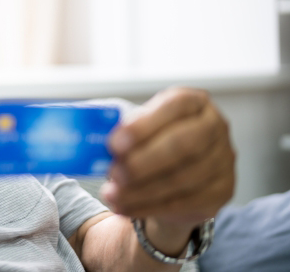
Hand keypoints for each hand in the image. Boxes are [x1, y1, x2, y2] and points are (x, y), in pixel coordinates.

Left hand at [101, 87, 235, 231]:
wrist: (173, 177)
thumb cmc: (148, 143)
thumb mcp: (134, 127)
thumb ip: (116, 128)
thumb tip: (84, 136)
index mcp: (192, 101)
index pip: (174, 106)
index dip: (144, 125)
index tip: (114, 143)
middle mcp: (214, 126)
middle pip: (184, 144)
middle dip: (143, 161)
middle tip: (113, 173)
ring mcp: (223, 160)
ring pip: (183, 178)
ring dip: (141, 190)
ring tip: (111, 194)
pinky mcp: (222, 191)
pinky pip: (185, 202)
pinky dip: (149, 206)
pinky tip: (125, 207)